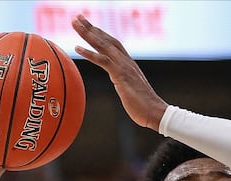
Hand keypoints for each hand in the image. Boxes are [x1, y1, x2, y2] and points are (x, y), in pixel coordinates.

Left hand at [72, 14, 166, 130]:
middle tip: (78, 17)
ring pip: (103, 45)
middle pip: (107, 39)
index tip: (89, 26)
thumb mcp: (132, 91)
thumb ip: (125, 84)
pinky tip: (77, 48)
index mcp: (129, 64)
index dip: (101, 34)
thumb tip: (122, 86)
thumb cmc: (144, 106)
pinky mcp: (121, 76)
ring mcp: (124, 67)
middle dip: (91, 27)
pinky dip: (89, 53)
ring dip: (87, 33)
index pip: (113, 44)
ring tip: (74, 23)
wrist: (155, 112)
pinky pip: (103, 61)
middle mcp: (126, 62)